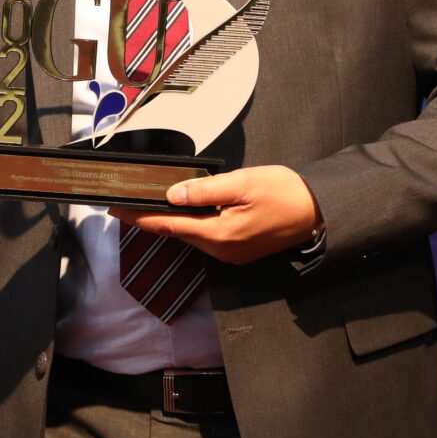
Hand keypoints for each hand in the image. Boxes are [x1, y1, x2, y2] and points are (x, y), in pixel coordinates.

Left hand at [110, 165, 321, 264]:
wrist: (318, 211)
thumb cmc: (284, 191)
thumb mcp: (241, 182)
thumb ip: (204, 190)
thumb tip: (172, 194)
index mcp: (219, 234)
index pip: (170, 226)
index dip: (141, 218)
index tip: (117, 210)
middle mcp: (222, 251)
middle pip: (179, 233)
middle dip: (154, 219)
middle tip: (131, 202)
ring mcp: (232, 255)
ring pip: (193, 236)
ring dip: (174, 222)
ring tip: (154, 205)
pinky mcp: (241, 252)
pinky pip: (209, 238)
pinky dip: (194, 226)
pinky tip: (188, 212)